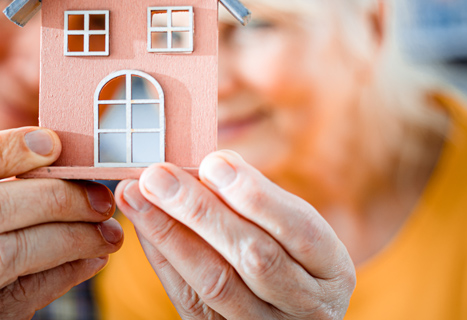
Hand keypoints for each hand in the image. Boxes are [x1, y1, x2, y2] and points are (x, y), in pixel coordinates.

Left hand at [115, 150, 354, 318]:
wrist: (282, 311)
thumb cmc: (286, 253)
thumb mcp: (290, 227)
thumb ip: (257, 198)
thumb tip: (210, 165)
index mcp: (331, 270)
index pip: (300, 231)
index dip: (256, 196)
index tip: (213, 162)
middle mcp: (306, 307)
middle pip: (253, 258)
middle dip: (200, 212)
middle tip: (158, 175)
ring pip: (215, 282)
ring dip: (169, 232)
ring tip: (135, 194)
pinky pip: (187, 298)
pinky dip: (162, 256)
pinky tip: (142, 223)